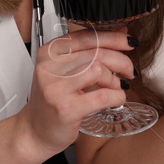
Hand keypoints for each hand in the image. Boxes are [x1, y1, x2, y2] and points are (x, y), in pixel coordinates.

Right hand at [22, 29, 136, 152]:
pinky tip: (117, 98)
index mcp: (49, 52)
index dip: (112, 37)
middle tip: (129, 70)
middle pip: (96, 52)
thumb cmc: (53, 99)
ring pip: (99, 70)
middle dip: (121, 60)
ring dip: (115, 79)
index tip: (128, 42)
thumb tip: (121, 33)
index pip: (86, 36)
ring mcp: (56, 88)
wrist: (35, 130)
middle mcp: (49, 67)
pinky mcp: (66, 109)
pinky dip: (116, 96)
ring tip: (117, 87)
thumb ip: (90, 51)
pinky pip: (101, 96)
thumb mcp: (66, 70)